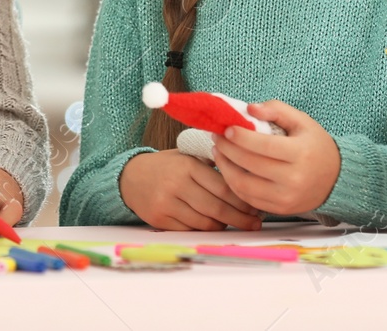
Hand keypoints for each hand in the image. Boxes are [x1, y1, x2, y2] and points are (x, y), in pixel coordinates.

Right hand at [118, 149, 260, 230]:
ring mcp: (167, 203)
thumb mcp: (187, 156)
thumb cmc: (167, 166)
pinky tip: (214, 226)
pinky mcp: (160, 219)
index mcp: (187, 166)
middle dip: (240, 218)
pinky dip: (205, 230)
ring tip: (237, 223)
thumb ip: (212, 164)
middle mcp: (176, 184)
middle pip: (217, 209)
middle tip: (255, 222)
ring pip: (205, 223)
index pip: (223, 188)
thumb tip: (247, 177)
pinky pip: (190, 230)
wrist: (130, 177)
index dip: (243, 201)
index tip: (256, 207)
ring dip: (224, 226)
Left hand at [211, 101, 340, 215]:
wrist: (336, 179)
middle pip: (250, 165)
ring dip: (225, 168)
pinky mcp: (280, 209)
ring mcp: (286, 198)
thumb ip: (276, 110)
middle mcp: (294, 179)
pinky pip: (248, 199)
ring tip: (218, 152)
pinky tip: (229, 169)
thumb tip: (250, 109)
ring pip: (244, 186)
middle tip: (217, 137)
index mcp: (301, 154)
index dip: (240, 137)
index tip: (226, 129)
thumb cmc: (316, 146)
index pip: (263, 146)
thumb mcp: (302, 121)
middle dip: (228, 149)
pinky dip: (234, 184)